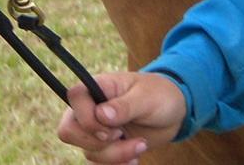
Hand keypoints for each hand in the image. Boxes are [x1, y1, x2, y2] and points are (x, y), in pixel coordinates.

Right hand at [57, 71, 185, 163]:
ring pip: (88, 152)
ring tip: (140, 146)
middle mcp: (91, 108)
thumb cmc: (159, 95)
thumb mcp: (146, 97)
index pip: (75, 98)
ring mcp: (97, 130)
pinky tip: (134, 159)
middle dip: (98, 143)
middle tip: (121, 137)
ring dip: (115, 156)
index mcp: (98, 87)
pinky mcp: (106, 147)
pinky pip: (98, 164)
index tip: (113, 128)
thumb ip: (124, 106)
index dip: (87, 117)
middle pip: (70, 131)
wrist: (173, 113)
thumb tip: (101, 115)